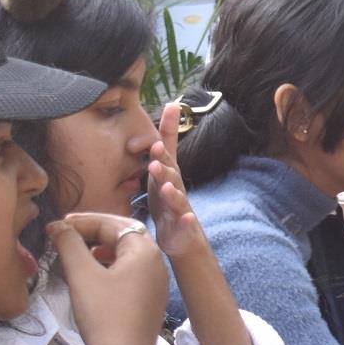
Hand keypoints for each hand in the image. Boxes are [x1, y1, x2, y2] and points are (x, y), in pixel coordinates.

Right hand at [52, 213, 167, 344]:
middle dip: (92, 231)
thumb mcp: (82, 275)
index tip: (54, 227)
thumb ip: (68, 244)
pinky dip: (110, 265)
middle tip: (66, 233)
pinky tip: (94, 273)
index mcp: (145, 250)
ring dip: (101, 247)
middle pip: (123, 234)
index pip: (111, 223)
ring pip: (126, 253)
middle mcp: (157, 261)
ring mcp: (157, 281)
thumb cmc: (103, 314)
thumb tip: (56, 226)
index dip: (80, 222)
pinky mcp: (152, 298)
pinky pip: (131, 270)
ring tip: (77, 251)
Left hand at [146, 106, 208, 265]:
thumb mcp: (162, 173)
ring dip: (172, 191)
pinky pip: (185, 223)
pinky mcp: (182, 227)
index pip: (168, 150)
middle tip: (155, 152)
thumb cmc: (167, 202)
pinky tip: (188, 217)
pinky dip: (187, 220)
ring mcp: (180, 207)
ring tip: (166, 186)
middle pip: (171, 174)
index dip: (168, 130)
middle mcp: (176, 188)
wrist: (182, 237)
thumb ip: (163, 148)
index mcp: (168, 175)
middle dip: (164, 163)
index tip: (171, 107)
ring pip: (176, 198)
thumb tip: (165, 114)